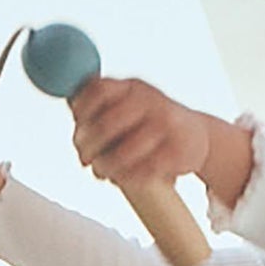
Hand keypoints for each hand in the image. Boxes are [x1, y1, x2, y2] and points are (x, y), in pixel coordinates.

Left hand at [71, 76, 210, 186]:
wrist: (196, 136)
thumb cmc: (153, 122)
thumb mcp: (128, 102)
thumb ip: (99, 103)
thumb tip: (67, 99)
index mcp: (133, 87)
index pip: (98, 90)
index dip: (81, 109)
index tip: (77, 126)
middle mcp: (150, 101)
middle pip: (107, 124)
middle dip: (88, 146)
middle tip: (84, 157)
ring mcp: (166, 126)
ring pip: (125, 152)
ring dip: (106, 167)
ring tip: (102, 171)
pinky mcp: (178, 152)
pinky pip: (145, 170)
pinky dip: (128, 178)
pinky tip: (122, 179)